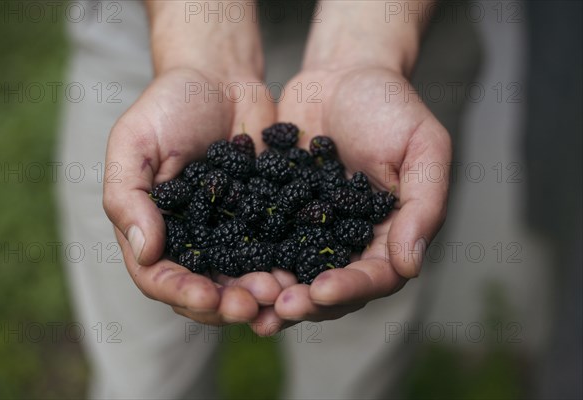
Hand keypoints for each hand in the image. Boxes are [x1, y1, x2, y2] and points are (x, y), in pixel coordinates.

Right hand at [103, 66, 281, 324]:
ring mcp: (229, 232)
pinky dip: (287, 265)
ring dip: (259, 293)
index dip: (181, 292)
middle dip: (227, 303)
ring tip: (281, 294)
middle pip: (204, 288)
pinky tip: (303, 272)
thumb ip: (129, 196)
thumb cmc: (167, 106)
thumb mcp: (134, 143)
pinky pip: (275, 250)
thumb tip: (146, 251)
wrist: (219, 80)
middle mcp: (191, 240)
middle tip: (253, 305)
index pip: (158, 276)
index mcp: (153, 229)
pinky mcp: (264, 219)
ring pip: (241, 277)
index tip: (207, 296)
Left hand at [248, 67, 449, 333]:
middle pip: (332, 287)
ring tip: (251, 303)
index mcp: (389, 234)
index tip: (322, 291)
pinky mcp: (280, 213)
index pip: (376, 275)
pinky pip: (264, 243)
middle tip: (281, 307)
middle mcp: (349, 241)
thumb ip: (425, 205)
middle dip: (307, 301)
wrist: (343, 73)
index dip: (351, 288)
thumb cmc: (391, 106)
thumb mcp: (424, 147)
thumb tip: (410, 266)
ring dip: (275, 293)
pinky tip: (228, 273)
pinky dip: (249, 260)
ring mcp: (312, 230)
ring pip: (295, 274)